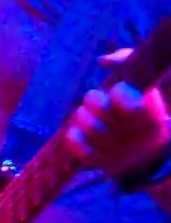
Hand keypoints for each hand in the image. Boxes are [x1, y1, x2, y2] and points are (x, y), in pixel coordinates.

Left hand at [65, 49, 170, 179]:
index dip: (119, 92)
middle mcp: (132, 135)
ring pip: (84, 121)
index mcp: (149, 116)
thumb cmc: (141, 111)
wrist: (145, 156)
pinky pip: (74, 142)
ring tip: (89, 115)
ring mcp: (114, 150)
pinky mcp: (98, 161)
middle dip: (93, 99)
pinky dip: (74, 134)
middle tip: (98, 101)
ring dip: (82, 114)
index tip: (121, 91)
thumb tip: (102, 61)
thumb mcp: (144, 88)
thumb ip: (127, 63)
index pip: (125, 97)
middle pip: (97, 105)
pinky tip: (81, 132)